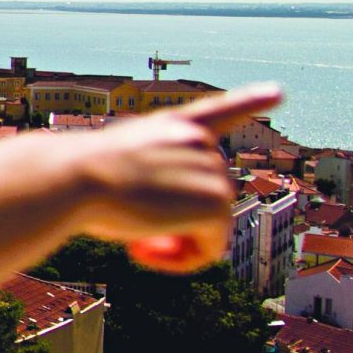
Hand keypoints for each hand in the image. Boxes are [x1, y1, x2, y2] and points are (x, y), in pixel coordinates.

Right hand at [69, 83, 284, 272]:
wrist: (74, 177)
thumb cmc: (76, 179)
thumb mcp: (118, 171)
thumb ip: (154, 188)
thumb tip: (178, 227)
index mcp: (169, 128)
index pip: (215, 112)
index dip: (248, 101)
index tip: (278, 93)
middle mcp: (197, 141)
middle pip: (203, 201)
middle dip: (175, 226)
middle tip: (135, 240)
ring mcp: (212, 167)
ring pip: (207, 228)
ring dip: (174, 245)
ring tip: (135, 242)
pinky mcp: (216, 200)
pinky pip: (209, 249)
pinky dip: (181, 260)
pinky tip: (142, 250)